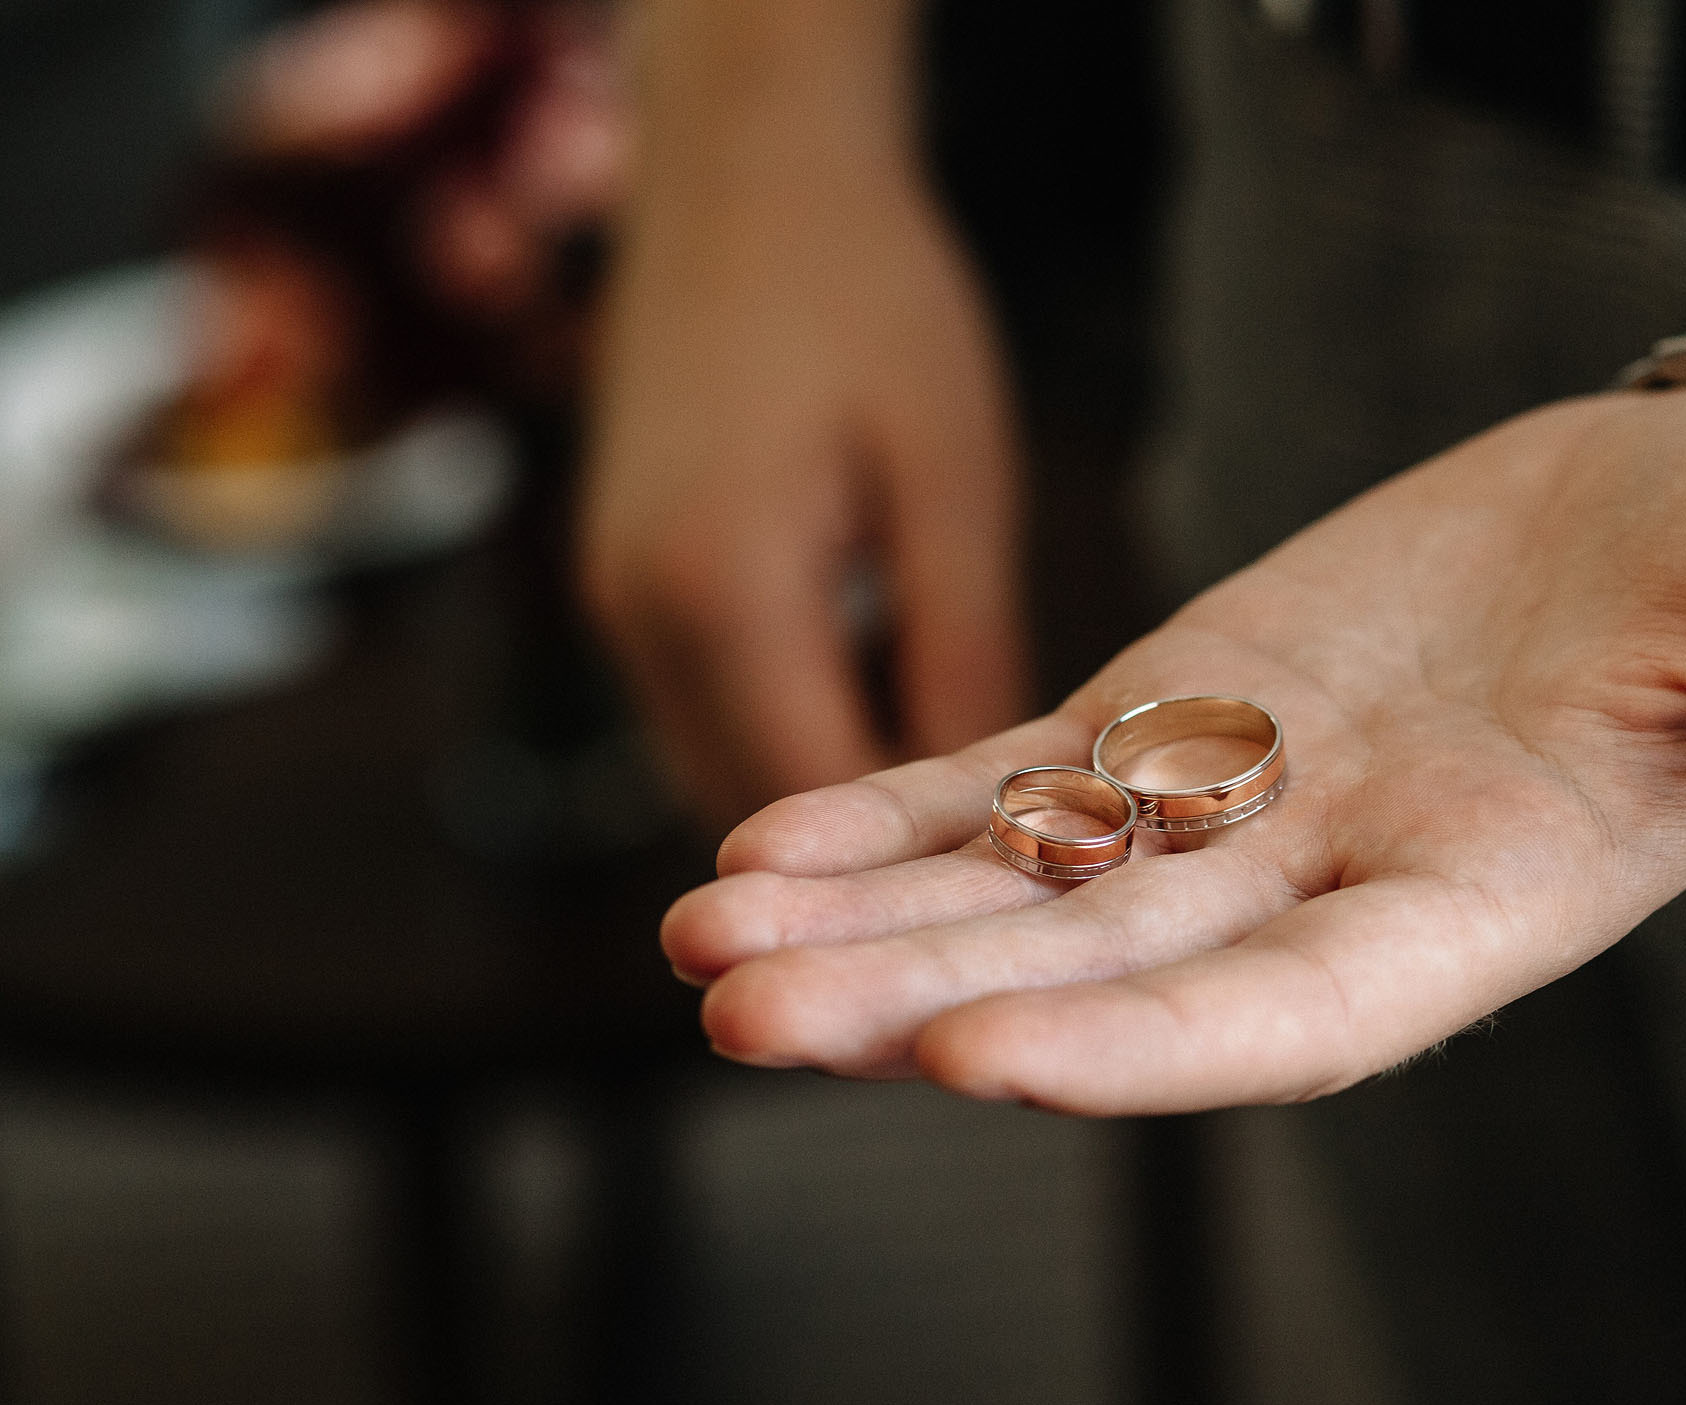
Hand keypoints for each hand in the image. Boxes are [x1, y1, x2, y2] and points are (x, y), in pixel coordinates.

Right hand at [580, 38, 1026, 820]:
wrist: (748, 167)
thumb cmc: (871, 300)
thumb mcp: (954, 484)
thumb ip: (962, 653)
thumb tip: (982, 805)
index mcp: (721, 593)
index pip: (818, 797)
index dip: (912, 867)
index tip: (1009, 891)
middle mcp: (638, 618)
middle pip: (752, 809)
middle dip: (863, 855)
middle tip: (986, 874)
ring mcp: (613, 601)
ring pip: (718, 772)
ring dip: (821, 801)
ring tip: (944, 801)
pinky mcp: (618, 578)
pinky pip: (701, 711)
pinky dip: (782, 736)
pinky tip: (875, 714)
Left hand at [662, 382, 1685, 1113]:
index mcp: (1485, 906)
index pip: (1296, 1011)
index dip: (1145, 1045)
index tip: (973, 1059)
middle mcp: (1341, 887)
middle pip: (1111, 973)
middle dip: (929, 998)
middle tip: (746, 1019)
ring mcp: (1250, 806)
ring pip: (1034, 890)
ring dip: (868, 918)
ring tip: (701, 944)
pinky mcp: (1193, 712)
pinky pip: (1023, 782)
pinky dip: (899, 811)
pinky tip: (758, 843)